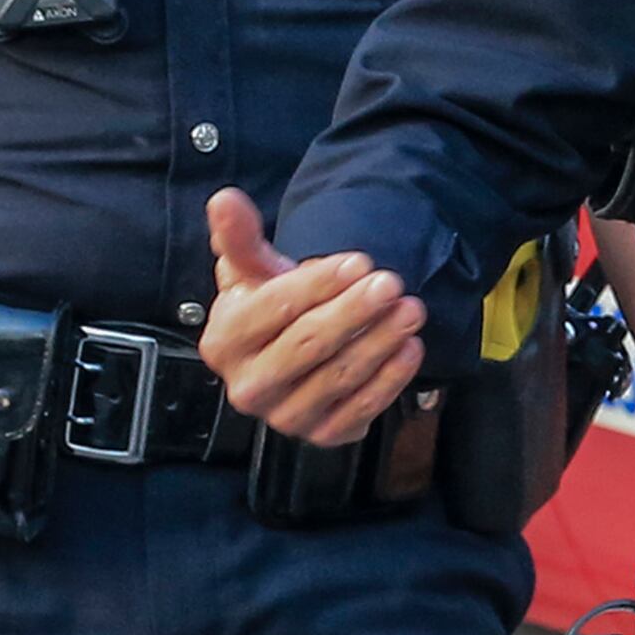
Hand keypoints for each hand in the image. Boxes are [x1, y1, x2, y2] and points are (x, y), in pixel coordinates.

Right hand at [201, 188, 423, 446]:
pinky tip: (410, 348)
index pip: (273, 309)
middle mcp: (247, 389)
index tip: (359, 261)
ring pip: (339, 377)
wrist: (289, 351)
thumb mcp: (253, 269)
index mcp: (223, 344)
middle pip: (308, 345)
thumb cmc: (270, 304)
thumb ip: (240, 236)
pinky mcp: (323, 436)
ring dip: (380, 341)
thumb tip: (225, 199)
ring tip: (411, 309)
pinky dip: (390, 379)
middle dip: (354, 312)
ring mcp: (285, 418)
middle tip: (392, 282)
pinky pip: (361, 409)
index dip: (318, 284)